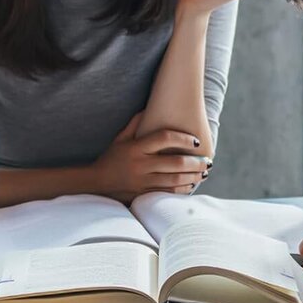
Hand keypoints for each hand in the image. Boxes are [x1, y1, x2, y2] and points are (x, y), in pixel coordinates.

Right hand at [91, 111, 210, 201]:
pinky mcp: (143, 194)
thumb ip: (135, 124)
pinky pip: (167, 192)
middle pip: (174, 163)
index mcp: (136, 148)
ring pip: (174, 180)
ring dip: (193, 176)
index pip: (164, 138)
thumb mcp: (120, 139)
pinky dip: (182, 189)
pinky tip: (192, 184)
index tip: (196, 140)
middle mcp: (140, 165)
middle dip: (195, 162)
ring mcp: (142, 181)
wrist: (96, 183)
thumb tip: (148, 108)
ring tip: (204, 172)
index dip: (183, 138)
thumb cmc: (111, 158)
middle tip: (207, 160)